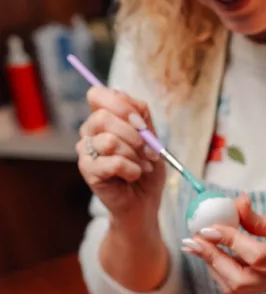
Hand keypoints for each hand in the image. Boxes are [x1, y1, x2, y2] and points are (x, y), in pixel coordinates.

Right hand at [76, 86, 164, 230]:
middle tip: (149, 151)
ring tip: (143, 166)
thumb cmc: (147, 168)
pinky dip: (131, 170)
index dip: (120, 105)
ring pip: (109, 141)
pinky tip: (134, 175)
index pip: (97, 94)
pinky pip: (113, 162)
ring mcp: (86, 151)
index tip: (141, 123)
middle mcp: (90, 131)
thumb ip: (141, 116)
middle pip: (103, 117)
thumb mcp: (152, 138)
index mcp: (104, 118)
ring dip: (134, 155)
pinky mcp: (88, 170)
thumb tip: (122, 92)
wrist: (145, 201)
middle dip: (134, 135)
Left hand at [181, 195, 265, 293]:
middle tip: (193, 239)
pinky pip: (238, 285)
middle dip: (212, 259)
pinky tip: (214, 253)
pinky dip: (221, 270)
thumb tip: (233, 203)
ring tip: (198, 245)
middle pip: (239, 279)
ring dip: (212, 265)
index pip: (256, 255)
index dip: (230, 241)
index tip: (209, 226)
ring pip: (234, 286)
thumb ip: (259, 219)